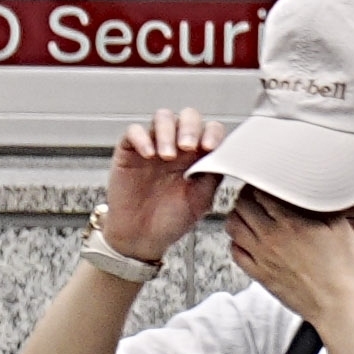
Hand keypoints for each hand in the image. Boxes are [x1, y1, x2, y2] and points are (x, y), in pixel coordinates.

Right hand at [101, 109, 224, 264]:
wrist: (142, 237)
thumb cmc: (171, 220)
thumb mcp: (201, 199)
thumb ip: (213, 175)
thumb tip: (224, 155)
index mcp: (197, 156)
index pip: (209, 129)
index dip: (212, 133)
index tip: (210, 147)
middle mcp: (176, 146)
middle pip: (187, 116)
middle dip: (190, 128)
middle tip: (187, 148)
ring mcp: (152, 146)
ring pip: (162, 118)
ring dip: (167, 132)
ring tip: (167, 155)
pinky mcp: (129, 151)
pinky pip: (133, 132)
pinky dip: (142, 138)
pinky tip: (148, 155)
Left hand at [220, 193, 353, 351]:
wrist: (339, 305)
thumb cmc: (345, 270)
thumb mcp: (341, 228)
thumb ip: (322, 206)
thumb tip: (313, 192)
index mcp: (291, 223)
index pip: (261, 192)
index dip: (261, 184)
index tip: (266, 184)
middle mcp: (271, 238)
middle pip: (241, 206)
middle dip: (247, 197)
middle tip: (255, 196)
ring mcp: (261, 257)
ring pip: (232, 227)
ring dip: (238, 216)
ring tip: (248, 215)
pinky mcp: (259, 275)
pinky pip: (235, 252)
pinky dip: (236, 242)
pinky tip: (247, 240)